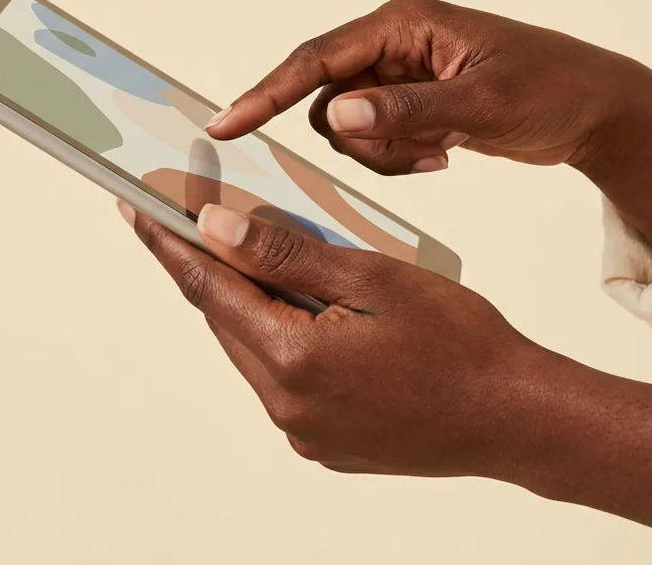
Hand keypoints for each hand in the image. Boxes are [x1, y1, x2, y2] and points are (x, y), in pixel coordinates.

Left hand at [118, 200, 651, 534]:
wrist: (516, 418)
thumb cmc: (461, 343)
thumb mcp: (371, 278)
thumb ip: (286, 254)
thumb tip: (215, 228)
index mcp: (291, 359)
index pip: (209, 288)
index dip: (169, 243)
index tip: (134, 207)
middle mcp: (286, 405)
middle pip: (229, 320)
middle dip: (213, 268)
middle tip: (195, 219)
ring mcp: (305, 431)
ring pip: (258, 350)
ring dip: (255, 304)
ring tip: (266, 259)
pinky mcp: (327, 443)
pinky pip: (287, 381)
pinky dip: (287, 340)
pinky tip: (313, 312)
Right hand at [205, 0, 651, 258]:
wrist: (595, 110)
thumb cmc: (552, 89)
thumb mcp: (483, 105)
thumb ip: (407, 110)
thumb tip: (339, 115)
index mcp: (402, 24)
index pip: (316, 60)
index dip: (265, 94)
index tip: (224, 127)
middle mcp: (392, 43)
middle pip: (329, 103)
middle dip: (365, 141)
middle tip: (422, 152)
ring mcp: (399, 76)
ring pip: (349, 129)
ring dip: (385, 154)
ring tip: (441, 154)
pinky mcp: (410, 104)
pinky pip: (375, 141)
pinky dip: (400, 159)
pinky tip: (445, 157)